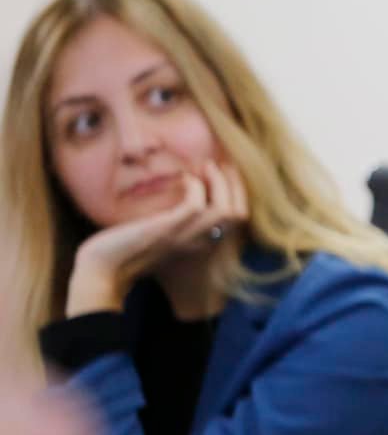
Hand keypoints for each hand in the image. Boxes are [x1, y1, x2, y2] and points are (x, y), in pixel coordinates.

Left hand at [66, 161, 247, 316]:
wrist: (102, 270)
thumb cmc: (123, 254)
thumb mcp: (157, 239)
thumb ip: (172, 225)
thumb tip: (172, 201)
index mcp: (200, 246)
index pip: (236, 220)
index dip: (238, 195)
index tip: (225, 175)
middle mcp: (199, 243)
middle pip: (238, 214)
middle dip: (236, 185)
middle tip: (223, 164)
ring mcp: (185, 236)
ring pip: (225, 210)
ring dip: (220, 182)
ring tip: (208, 166)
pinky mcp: (168, 229)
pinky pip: (195, 204)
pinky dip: (193, 186)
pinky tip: (183, 178)